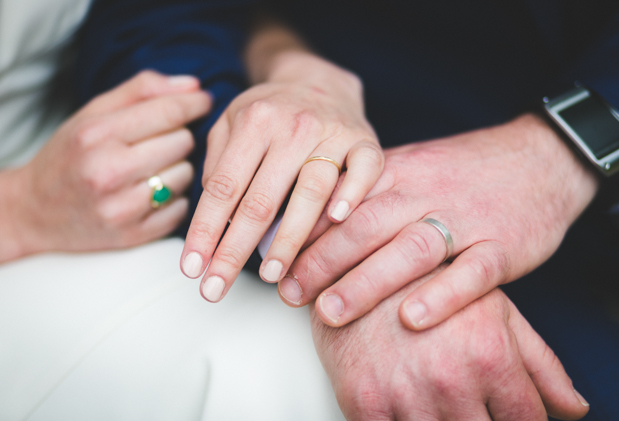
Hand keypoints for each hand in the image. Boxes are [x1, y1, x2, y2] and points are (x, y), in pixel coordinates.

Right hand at [4, 71, 210, 259]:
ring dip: (177, 169)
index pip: (168, 112)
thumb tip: (195, 86)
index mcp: (97, 135)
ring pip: (186, 175)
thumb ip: (143, 91)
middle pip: (183, 143)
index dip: (195, 104)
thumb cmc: (70, 154)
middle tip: (160, 142)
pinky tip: (152, 194)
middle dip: (178, 138)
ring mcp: (121, 208)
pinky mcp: (133, 235)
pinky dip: (174, 199)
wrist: (34, 211)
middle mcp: (108, 172)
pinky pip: (181, 208)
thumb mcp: (93, 113)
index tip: (204, 102)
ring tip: (153, 169)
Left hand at [180, 51, 382, 302]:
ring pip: (311, 192)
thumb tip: (215, 224)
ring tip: (270, 276)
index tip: (192, 269)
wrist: (319, 81)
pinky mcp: (366, 141)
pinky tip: (337, 221)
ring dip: (289, 238)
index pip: (223, 187)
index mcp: (253, 121)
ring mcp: (332, 132)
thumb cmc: (270, 114)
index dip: (205, 231)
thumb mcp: (231, 125)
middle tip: (216, 291)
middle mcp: (292, 126)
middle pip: (260, 200)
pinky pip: (364, 170)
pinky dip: (352, 194)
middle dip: (235, 251)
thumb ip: (219, 166)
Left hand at [280, 114, 597, 329]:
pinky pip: (472, 272)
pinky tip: (411, 318)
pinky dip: (442, 295)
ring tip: (330, 311)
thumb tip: (310, 224)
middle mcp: (426, 194)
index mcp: (398, 174)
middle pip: (366, 226)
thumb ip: (365, 193)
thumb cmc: (460, 172)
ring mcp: (465, 219)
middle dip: (322, 262)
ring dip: (368, 282)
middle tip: (288, 293)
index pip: (343, 202)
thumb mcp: (408, 169)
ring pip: (411, 249)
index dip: (306, 236)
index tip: (276, 264)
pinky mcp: (502, 245)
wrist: (538, 158)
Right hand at [312, 268, 589, 419]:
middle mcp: (450, 379)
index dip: (519, 416)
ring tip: (432, 393)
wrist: (352, 262)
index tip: (503, 409)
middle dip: (481, 418)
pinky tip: (406, 406)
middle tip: (464, 397)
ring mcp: (405, 395)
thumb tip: (572, 406)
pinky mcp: (365, 402)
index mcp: (489, 353)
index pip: (526, 417)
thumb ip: (539, 361)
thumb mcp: (492, 308)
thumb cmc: (427, 282)